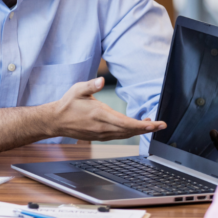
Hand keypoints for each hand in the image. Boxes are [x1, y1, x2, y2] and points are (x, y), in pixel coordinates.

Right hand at [46, 77, 166, 141]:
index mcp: (100, 114)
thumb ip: (91, 85)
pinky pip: (119, 136)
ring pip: (125, 135)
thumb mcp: (78, 90)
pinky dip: (130, 132)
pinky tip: (135, 127)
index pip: (126, 123)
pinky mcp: (100, 136)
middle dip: (147, 128)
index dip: (142, 125)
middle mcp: (103, 127)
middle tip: (161, 125)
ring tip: (151, 124)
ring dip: (139, 130)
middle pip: (130, 131)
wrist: (56, 121)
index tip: (155, 124)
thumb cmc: (68, 104)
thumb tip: (102, 81)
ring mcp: (102, 134)